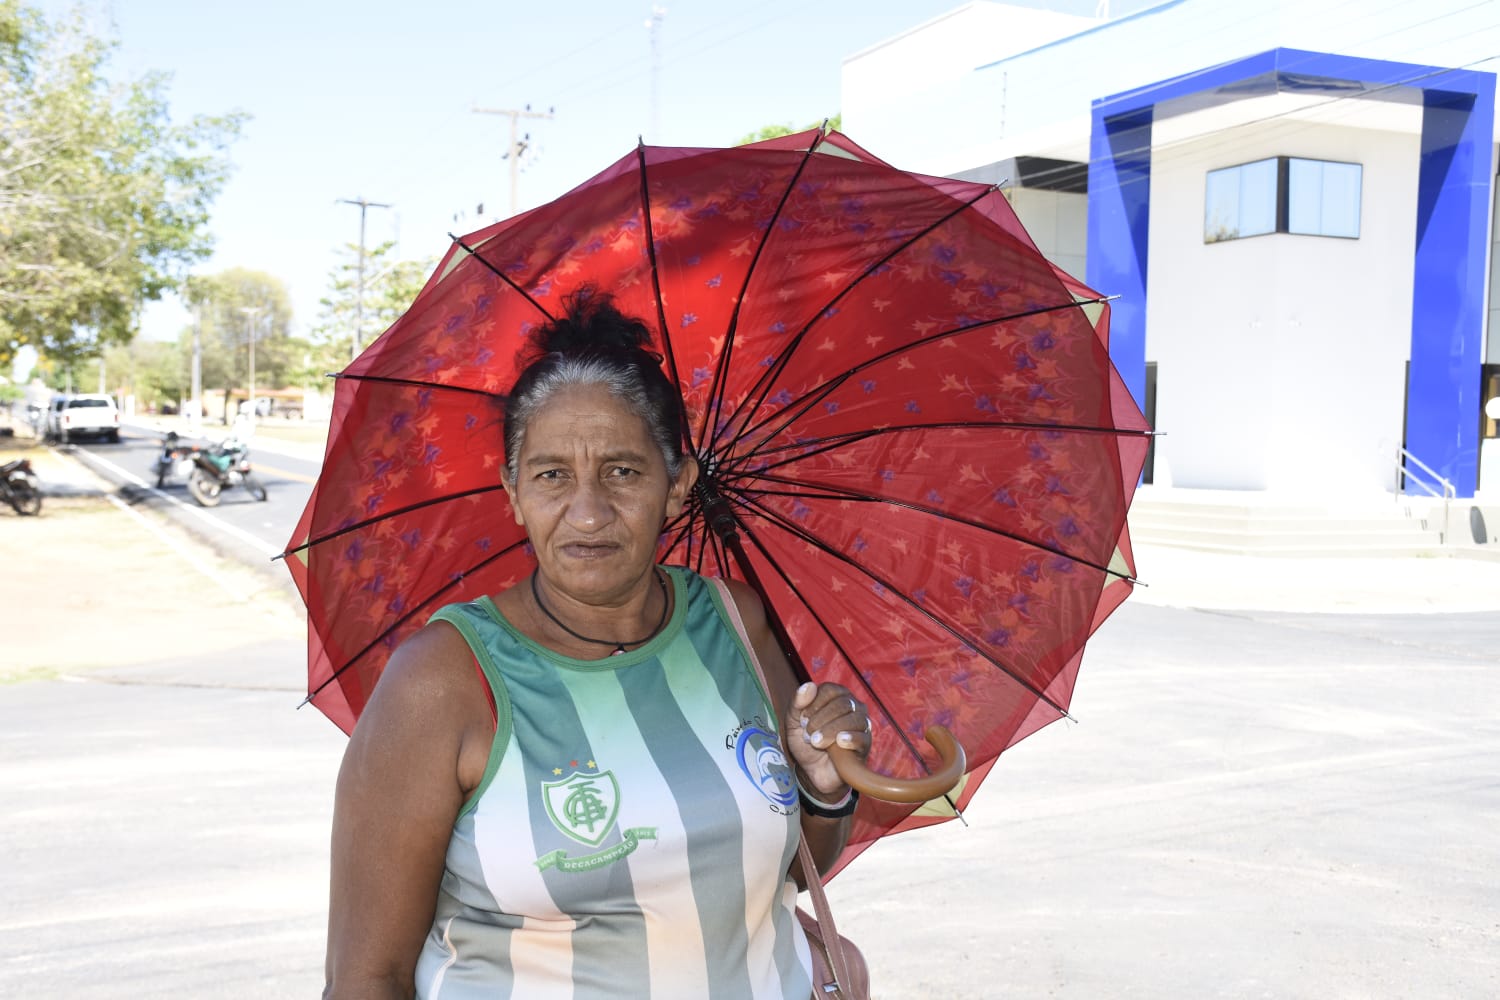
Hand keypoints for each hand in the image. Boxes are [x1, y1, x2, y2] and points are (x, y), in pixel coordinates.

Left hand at [785, 682, 870, 801]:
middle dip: (821, 719)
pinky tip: (839, 742)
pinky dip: (850, 738)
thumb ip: (797, 703)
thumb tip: (809, 685)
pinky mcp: (865, 743)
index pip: (830, 690)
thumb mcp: (793, 722)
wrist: (813, 770)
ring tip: (816, 742)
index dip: (814, 704)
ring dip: (830, 730)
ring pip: (852, 718)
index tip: (802, 720)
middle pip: (842, 703)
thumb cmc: (805, 742)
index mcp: (835, 696)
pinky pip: (862, 736)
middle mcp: (852, 706)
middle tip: (807, 734)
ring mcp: (861, 723)